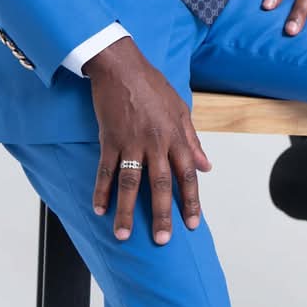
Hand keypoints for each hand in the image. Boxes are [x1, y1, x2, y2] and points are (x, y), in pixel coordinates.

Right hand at [82, 36, 210, 245]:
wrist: (122, 65)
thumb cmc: (152, 85)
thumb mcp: (180, 108)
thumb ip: (192, 140)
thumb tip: (206, 165)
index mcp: (175, 135)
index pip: (187, 174)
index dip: (191, 200)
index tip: (193, 224)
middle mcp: (155, 141)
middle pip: (160, 184)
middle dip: (162, 214)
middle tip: (161, 240)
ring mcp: (131, 141)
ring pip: (131, 182)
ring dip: (127, 210)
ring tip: (124, 235)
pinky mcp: (110, 138)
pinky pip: (105, 169)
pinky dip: (101, 190)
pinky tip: (99, 209)